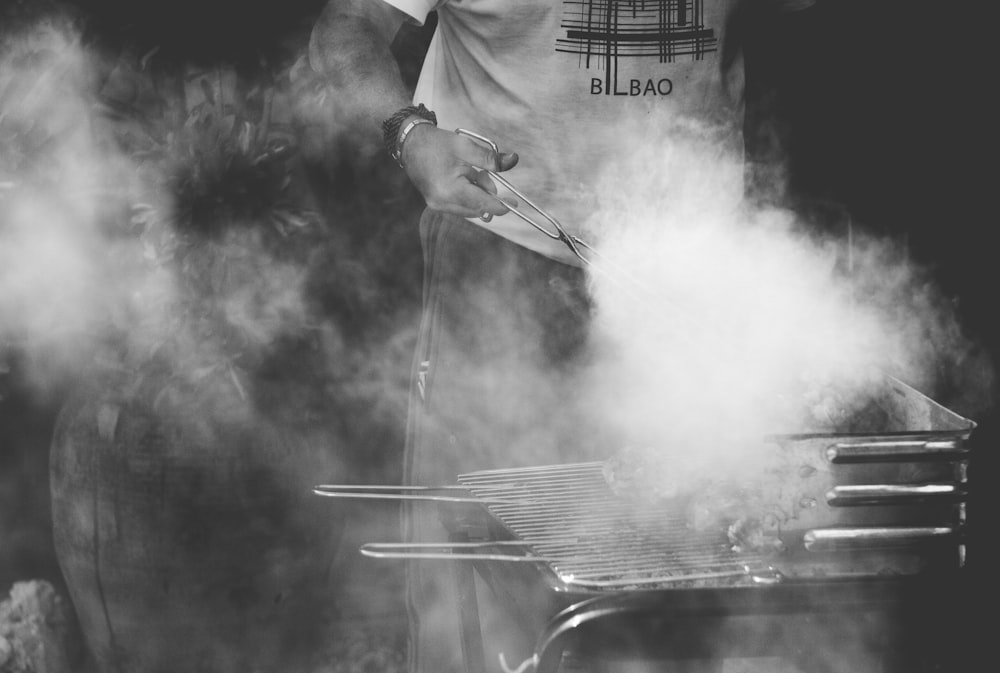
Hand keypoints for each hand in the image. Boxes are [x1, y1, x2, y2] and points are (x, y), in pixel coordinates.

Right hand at [400, 124, 518, 219]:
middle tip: (483, 173)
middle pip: (478, 209)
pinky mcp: (436, 204)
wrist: (411, 144)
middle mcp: (442, 203)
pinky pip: (460, 206)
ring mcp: (437, 206)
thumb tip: (513, 160)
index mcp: (450, 190)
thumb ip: (490, 158)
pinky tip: (464, 178)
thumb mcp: (466, 147)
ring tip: (471, 172)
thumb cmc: (437, 144)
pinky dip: (468, 195)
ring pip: (470, 209)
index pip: (483, 204)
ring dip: (478, 195)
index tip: (515, 204)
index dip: (501, 206)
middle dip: (487, 195)